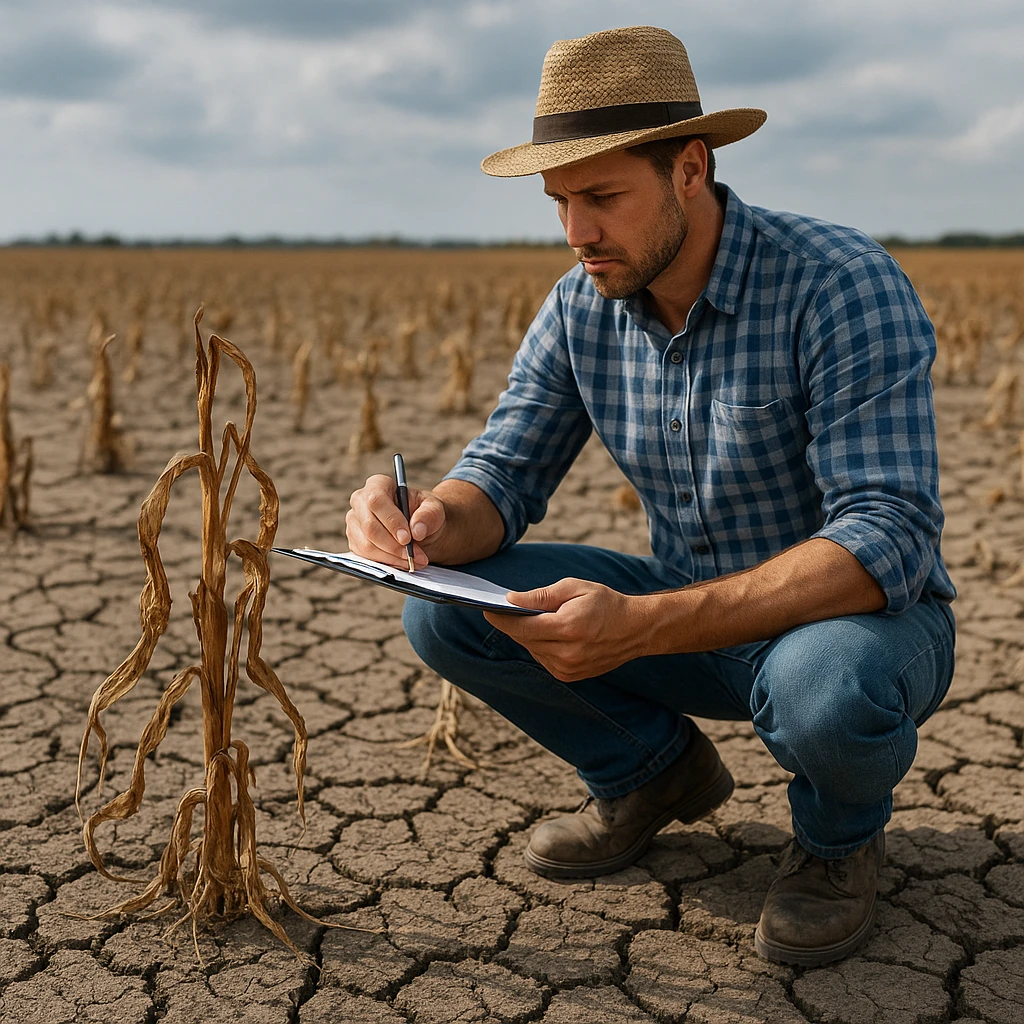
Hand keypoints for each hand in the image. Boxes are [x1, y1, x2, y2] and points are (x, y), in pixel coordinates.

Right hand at [345, 474, 446, 568]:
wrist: (419, 528)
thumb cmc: (424, 513)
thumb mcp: (434, 509)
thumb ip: (428, 515)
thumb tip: (417, 530)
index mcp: (378, 485)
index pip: (376, 500)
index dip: (391, 521)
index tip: (407, 538)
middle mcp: (360, 501)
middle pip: (370, 526)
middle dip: (393, 546)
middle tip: (413, 556)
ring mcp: (355, 522)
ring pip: (367, 545)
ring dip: (391, 557)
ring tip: (413, 561)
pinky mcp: (355, 541)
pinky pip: (365, 557)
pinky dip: (385, 563)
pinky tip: (402, 563)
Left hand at [482, 578, 652, 681]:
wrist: (636, 629)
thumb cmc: (605, 603)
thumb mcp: (574, 588)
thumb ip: (540, 596)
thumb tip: (511, 600)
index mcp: (568, 628)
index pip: (522, 626)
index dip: (501, 618)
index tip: (487, 608)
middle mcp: (567, 653)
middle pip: (524, 638)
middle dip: (512, 624)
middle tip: (504, 608)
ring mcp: (568, 668)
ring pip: (532, 650)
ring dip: (528, 635)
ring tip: (534, 619)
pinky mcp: (570, 676)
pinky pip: (543, 659)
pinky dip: (540, 646)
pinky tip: (549, 633)